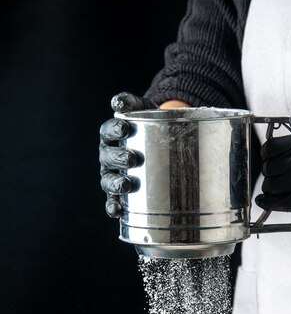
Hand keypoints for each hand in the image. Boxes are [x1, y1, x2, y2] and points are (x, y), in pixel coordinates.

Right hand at [99, 92, 157, 217]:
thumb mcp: (144, 109)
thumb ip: (132, 103)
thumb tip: (118, 102)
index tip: (125, 128)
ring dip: (115, 184)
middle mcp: (108, 156)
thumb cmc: (149, 124)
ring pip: (108, 181)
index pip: (108, 131)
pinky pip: (112, 202)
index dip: (114, 130)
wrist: (160, 142)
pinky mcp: (119, 193)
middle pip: (107, 157)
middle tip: (132, 158)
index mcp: (111, 135)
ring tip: (127, 185)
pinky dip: (113, 207)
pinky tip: (118, 211)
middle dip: (118, 158)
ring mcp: (113, 175)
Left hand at [255, 113, 290, 224]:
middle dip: (270, 172)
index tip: (272, 158)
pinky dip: (269, 202)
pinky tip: (268, 199)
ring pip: (272, 186)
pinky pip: (278, 202)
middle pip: (269, 168)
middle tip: (279, 173)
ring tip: (282, 186)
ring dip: (271, 188)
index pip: (271, 148)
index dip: (267, 154)